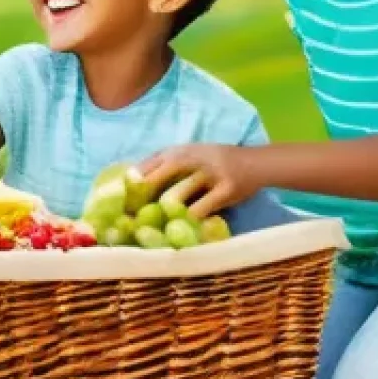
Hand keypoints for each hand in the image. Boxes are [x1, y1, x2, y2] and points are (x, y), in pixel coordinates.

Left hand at [139, 143, 260, 221]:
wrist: (256, 163)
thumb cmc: (215, 162)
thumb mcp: (190, 155)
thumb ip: (164, 164)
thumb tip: (131, 181)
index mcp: (179, 151)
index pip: (147, 164)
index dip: (132, 183)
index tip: (122, 200)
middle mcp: (192, 158)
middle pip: (157, 176)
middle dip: (142, 198)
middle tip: (133, 216)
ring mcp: (209, 173)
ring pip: (177, 195)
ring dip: (164, 212)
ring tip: (155, 226)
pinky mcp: (225, 190)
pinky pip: (200, 209)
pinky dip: (189, 220)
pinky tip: (183, 228)